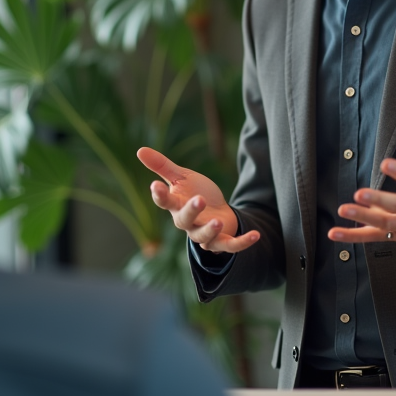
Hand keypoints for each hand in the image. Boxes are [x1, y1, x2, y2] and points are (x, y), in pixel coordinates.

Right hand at [137, 147, 259, 252]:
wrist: (216, 211)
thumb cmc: (195, 193)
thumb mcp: (181, 177)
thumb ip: (162, 166)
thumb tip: (139, 149)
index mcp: (176, 206)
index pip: (164, 202)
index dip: (159, 195)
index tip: (155, 185)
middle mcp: (188, 223)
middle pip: (184, 221)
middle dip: (191, 211)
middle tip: (198, 200)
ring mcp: (204, 234)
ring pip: (204, 237)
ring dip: (210, 230)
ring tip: (218, 222)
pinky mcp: (222, 241)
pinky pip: (231, 245)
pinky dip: (243, 242)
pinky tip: (256, 234)